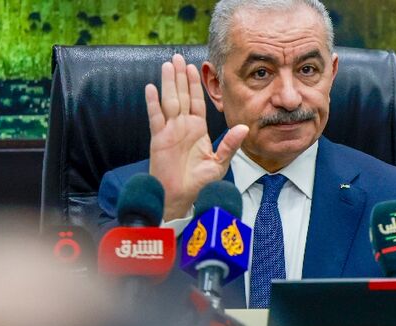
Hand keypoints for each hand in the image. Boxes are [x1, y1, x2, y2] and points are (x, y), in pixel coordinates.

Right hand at [146, 54, 248, 220]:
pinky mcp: (158, 139)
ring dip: (167, 83)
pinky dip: (153, 103)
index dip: (194, 84)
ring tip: (166, 65)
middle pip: (180, 96)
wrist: (181, 198)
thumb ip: (230, 144)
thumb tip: (244, 127)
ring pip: (168, 101)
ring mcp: (169, 132)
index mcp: (197, 130)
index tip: (194, 67)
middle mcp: (182, 127)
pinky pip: (156, 118)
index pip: (196, 101)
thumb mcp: (219, 162)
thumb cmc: (199, 183)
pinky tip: (151, 88)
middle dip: (179, 77)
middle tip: (177, 57)